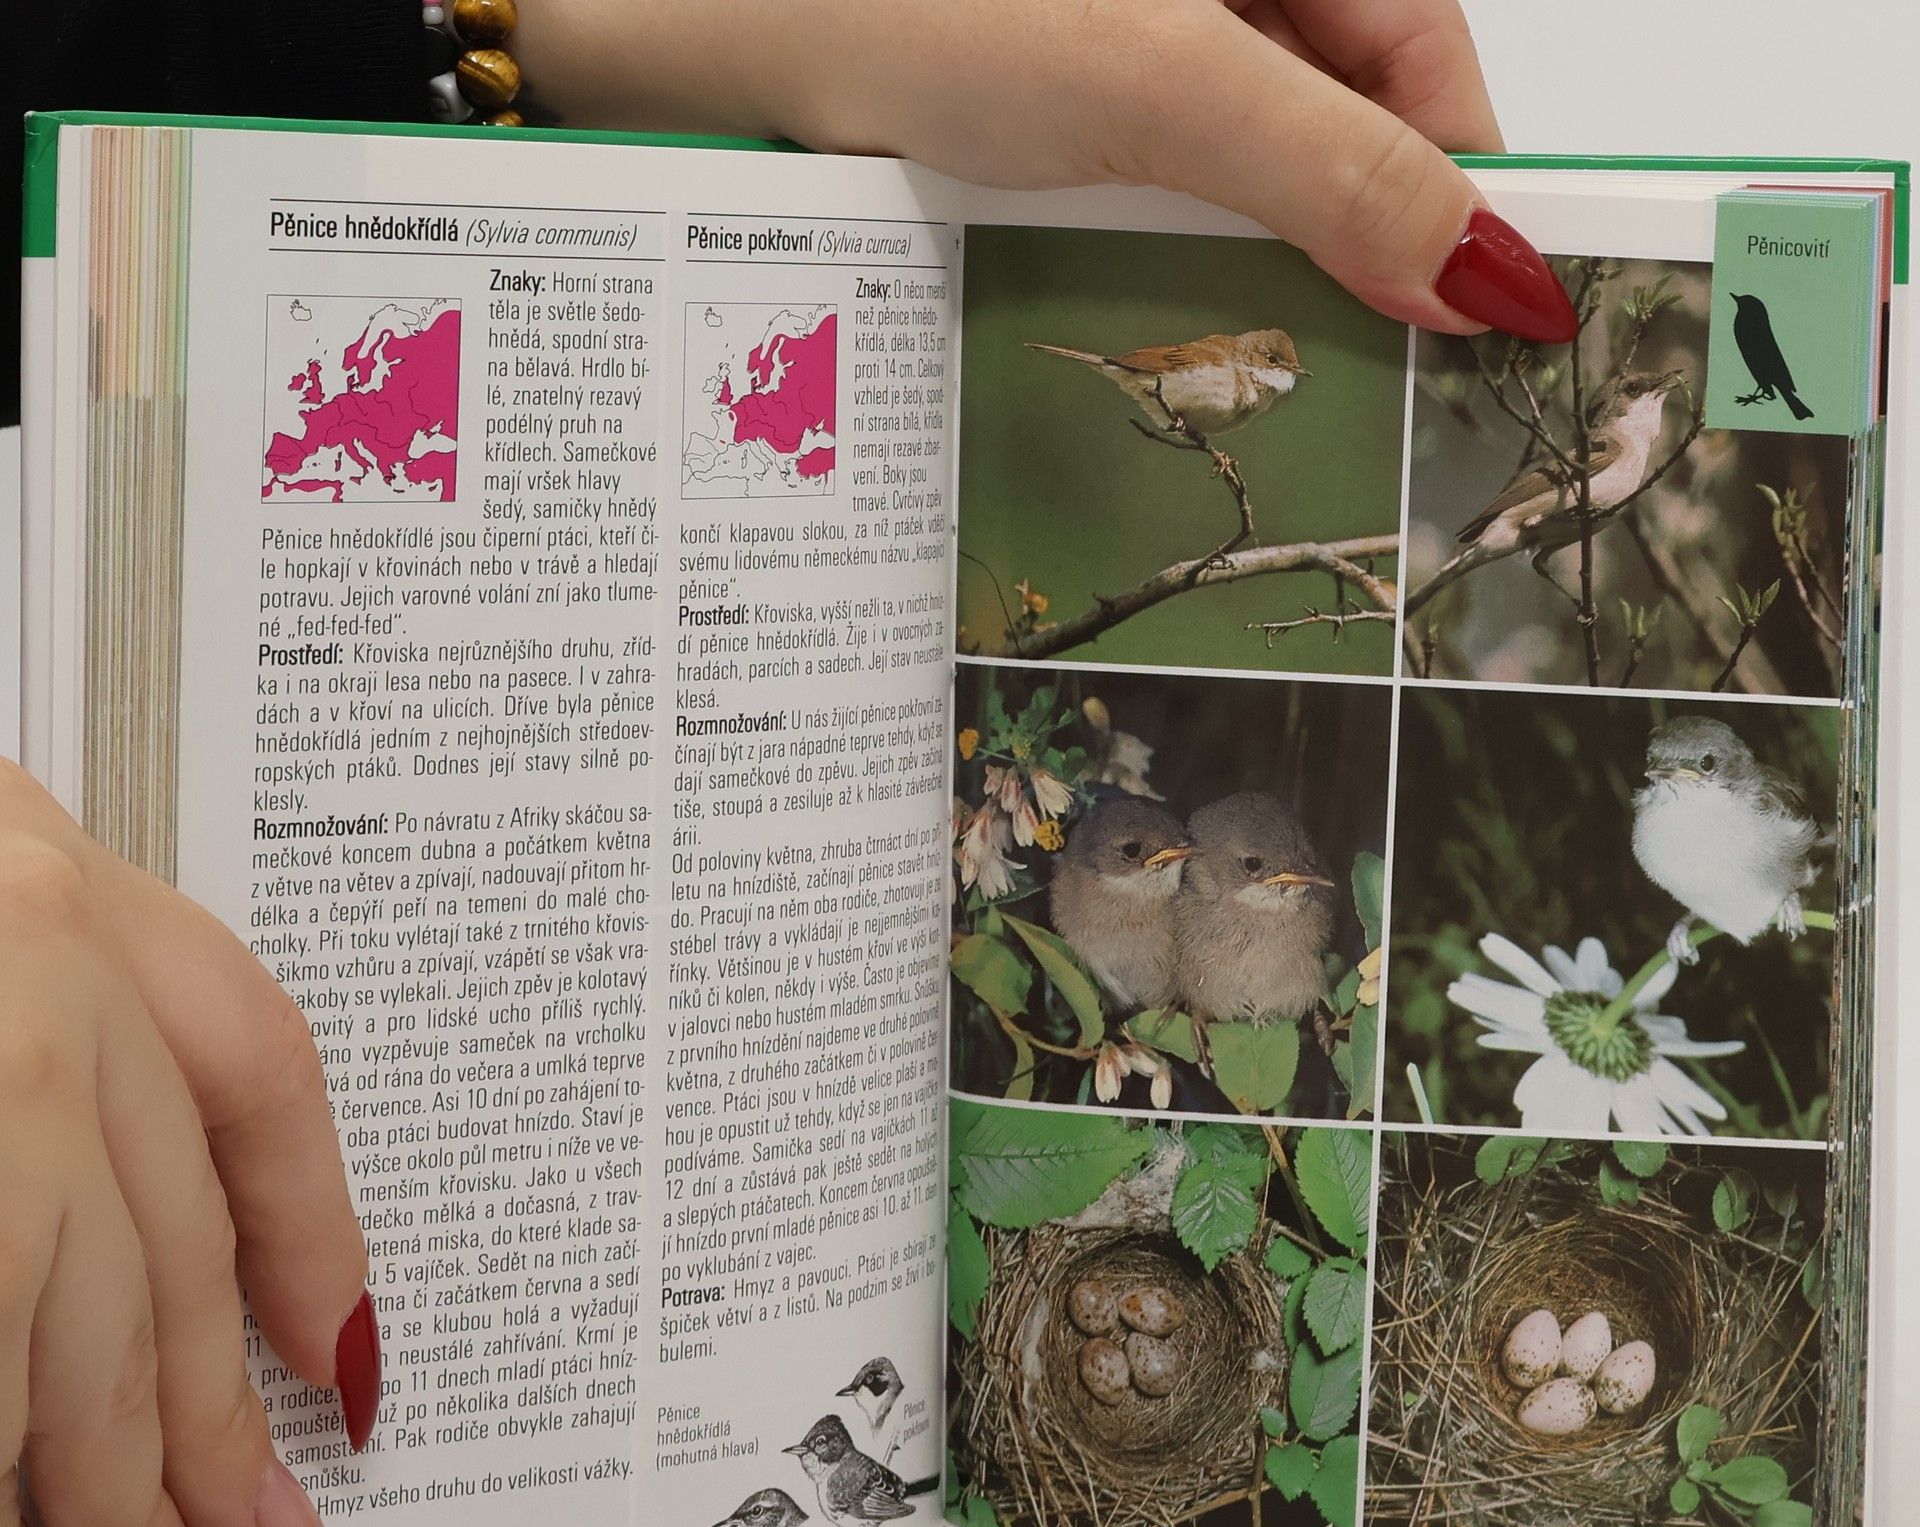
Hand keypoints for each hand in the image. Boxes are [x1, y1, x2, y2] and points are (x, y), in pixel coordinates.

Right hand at [0, 762, 377, 1526]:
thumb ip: (32, 1053)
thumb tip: (114, 1261)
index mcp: (46, 891)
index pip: (255, 1080)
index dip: (310, 1238)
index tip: (339, 1359)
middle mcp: (33, 977)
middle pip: (176, 1258)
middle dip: (216, 1439)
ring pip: (80, 1350)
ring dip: (113, 1511)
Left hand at [524, 0, 1575, 340]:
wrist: (706, 22)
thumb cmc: (916, 7)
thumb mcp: (1158, 86)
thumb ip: (1334, 170)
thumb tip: (1486, 269)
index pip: (1427, 58)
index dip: (1450, 193)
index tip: (1464, 326)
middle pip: (1340, 115)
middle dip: (1337, 240)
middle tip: (1339, 362)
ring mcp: (1135, 30)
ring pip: (1244, 157)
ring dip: (1238, 253)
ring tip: (1211, 322)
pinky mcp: (1058, 87)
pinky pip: (1152, 174)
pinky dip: (1155, 239)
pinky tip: (1131, 285)